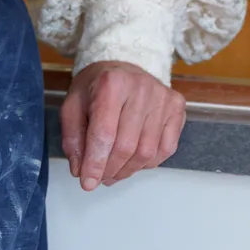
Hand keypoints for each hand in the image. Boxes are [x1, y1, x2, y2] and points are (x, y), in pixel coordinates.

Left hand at [58, 60, 185, 191]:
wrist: (123, 66)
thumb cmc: (96, 87)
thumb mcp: (73, 105)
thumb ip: (73, 138)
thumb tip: (81, 170)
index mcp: (111, 84)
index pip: (104, 134)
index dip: (95, 163)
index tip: (87, 183)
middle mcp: (141, 88)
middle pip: (126, 146)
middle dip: (110, 169)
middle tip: (99, 178)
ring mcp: (163, 98)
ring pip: (147, 152)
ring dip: (127, 170)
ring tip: (113, 173)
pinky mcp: (177, 108)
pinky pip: (166, 149)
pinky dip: (148, 163)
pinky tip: (133, 161)